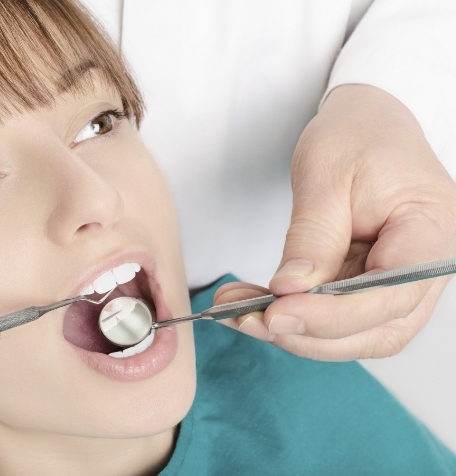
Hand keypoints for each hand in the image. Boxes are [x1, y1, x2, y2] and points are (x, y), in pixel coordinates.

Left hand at [215, 84, 455, 360]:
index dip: (330, 315)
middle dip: (307, 333)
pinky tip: (255, 304)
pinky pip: (339, 316)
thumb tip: (288, 291)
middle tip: (247, 318)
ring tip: (238, 311)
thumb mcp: (326, 178)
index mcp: (431, 231)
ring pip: (356, 334)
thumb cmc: (357, 138)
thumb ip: (312, 239)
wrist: (368, 126)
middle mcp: (427, 269)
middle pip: (375, 329)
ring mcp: (403, 283)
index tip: (276, 312)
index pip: (388, 295)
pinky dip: (297, 316)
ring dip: (295, 332)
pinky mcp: (373, 286)